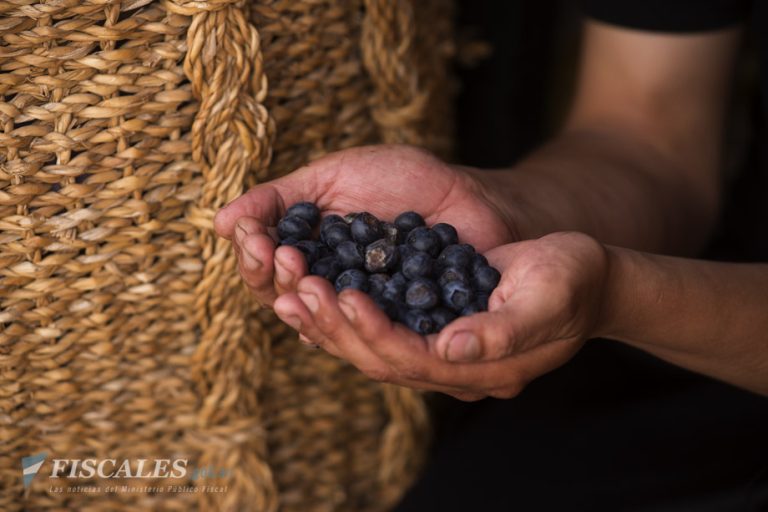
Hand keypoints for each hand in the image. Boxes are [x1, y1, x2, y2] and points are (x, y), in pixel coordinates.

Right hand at [214, 144, 517, 307]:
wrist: (470, 193)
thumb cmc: (402, 180)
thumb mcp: (332, 177)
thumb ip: (279, 199)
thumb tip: (219, 223)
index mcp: (310, 259)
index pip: (265, 274)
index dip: (254, 259)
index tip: (254, 236)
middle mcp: (331, 291)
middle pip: (287, 304)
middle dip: (277, 280)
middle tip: (284, 254)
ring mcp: (366, 312)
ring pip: (323, 325)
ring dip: (308, 303)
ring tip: (305, 274)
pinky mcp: (404, 328)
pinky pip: (374, 334)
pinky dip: (356, 320)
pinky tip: (346, 302)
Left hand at [274, 232, 608, 399]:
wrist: (583, 276)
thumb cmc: (574, 280)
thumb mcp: (548, 297)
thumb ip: (504, 329)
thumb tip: (451, 348)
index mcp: (481, 367)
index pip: (412, 360)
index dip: (373, 331)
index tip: (342, 294)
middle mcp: (452, 367)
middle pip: (380, 358)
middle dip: (336, 325)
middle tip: (297, 286)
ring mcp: (439, 350)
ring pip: (371, 345)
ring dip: (329, 319)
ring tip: (290, 286)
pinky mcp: (429, 326)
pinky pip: (379, 324)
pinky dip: (345, 307)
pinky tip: (316, 284)